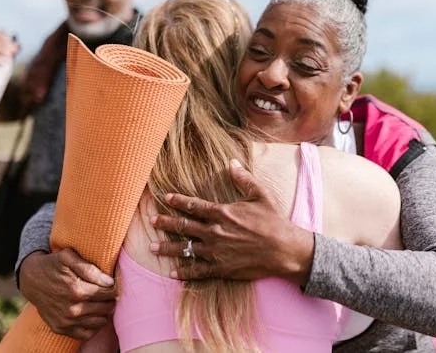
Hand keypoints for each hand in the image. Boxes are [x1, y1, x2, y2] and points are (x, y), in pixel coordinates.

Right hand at [19, 249, 116, 340]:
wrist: (31, 280)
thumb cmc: (52, 265)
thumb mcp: (68, 257)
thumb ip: (90, 268)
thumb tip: (109, 282)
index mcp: (77, 290)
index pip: (110, 293)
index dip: (115, 287)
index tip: (113, 283)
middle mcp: (72, 309)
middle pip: (107, 307)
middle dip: (110, 299)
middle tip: (106, 292)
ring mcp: (66, 321)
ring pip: (100, 322)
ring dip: (103, 312)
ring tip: (99, 302)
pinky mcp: (60, 328)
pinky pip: (87, 334)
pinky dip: (93, 326)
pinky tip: (91, 314)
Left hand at [150, 159, 314, 285]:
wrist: (284, 249)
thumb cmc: (273, 221)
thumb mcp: (259, 195)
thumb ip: (243, 179)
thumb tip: (232, 162)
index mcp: (223, 212)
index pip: (194, 206)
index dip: (178, 201)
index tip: (166, 198)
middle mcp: (215, 231)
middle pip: (184, 227)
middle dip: (166, 223)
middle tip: (151, 221)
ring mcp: (216, 251)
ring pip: (186, 249)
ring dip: (168, 248)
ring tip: (152, 248)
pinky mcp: (222, 268)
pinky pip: (198, 270)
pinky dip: (185, 272)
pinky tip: (173, 272)